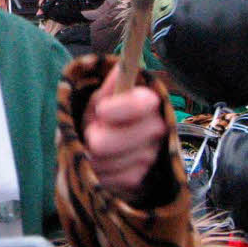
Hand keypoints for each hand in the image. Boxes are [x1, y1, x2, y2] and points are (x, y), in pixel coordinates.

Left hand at [82, 65, 166, 201]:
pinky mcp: (144, 179)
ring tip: (92, 151)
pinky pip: (115, 178)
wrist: (104, 152)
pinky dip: (102, 174)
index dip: (119, 109)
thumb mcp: (98, 101)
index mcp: (147, 101)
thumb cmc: (99, 120)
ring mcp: (152, 155)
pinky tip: (102, 166)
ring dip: (94, 158)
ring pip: (110, 161)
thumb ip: (107, 89)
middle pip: (115, 140)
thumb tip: (119, 67)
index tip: (100, 111)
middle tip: (90, 135)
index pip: (143, 103)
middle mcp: (158, 127)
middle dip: (95, 139)